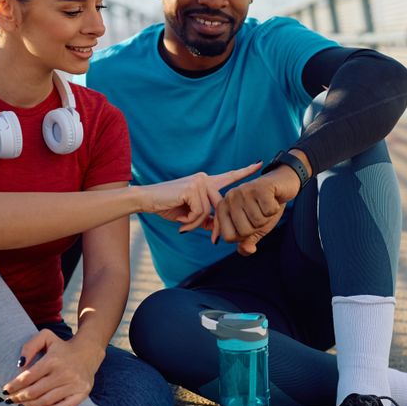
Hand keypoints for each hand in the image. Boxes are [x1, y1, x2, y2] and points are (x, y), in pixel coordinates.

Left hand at [2, 330, 104, 405]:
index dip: (14, 386)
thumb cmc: (61, 346)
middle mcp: (64, 373)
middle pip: (35, 392)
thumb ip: (30, 347)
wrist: (88, 352)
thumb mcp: (45, 337)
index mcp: (53, 360)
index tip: (5, 390)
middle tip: (10, 400)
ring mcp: (74, 385)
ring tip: (20, 405)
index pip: (28, 377)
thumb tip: (20, 365)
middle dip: (18, 397)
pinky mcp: (82, 393)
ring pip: (46, 401)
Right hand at [139, 162, 262, 232]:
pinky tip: (179, 219)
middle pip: (221, 206)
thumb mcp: (190, 214)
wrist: (146, 199)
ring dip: (195, 224)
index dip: (245, 171)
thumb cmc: (167, 206)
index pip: (229, 176)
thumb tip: (218, 227)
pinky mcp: (192, 189)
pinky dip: (189, 221)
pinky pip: (199, 213)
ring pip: (208, 212)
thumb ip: (206, 217)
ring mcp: (199, 182)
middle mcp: (204, 179)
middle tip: (214, 241)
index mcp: (206, 182)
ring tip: (182, 224)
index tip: (260, 164)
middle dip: (219, 226)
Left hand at [211, 165, 300, 254]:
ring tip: (266, 205)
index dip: (243, 236)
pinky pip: (269, 211)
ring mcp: (244, 190)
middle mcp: (229, 198)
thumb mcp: (254, 228)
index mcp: (223, 208)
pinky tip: (273, 199)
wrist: (281, 186)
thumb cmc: (264, 207)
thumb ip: (247, 241)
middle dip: (257, 227)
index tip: (249, 224)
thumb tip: (247, 250)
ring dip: (268, 217)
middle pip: (244, 231)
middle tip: (260, 213)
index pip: (228, 237)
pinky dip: (275, 208)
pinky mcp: (260, 186)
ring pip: (258, 221)